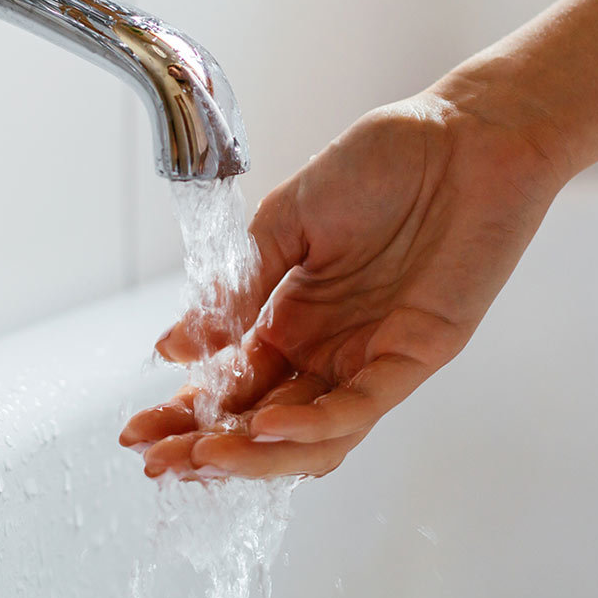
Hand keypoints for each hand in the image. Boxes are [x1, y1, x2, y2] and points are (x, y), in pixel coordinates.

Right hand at [120, 88, 565, 479]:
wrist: (461, 136)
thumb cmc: (378, 163)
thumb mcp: (286, 220)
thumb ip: (237, 287)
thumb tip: (174, 347)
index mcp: (290, 314)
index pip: (231, 381)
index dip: (185, 409)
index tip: (136, 430)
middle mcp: (326, 347)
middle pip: (261, 419)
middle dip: (206, 446)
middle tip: (155, 461)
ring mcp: (369, 355)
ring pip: (312, 434)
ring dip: (258, 454)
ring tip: (203, 455)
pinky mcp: (415, 355)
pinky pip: (362, 405)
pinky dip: (316, 423)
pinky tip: (268, 424)